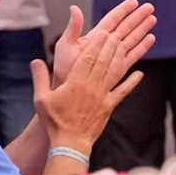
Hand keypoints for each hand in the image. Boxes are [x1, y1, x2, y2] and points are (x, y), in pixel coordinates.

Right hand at [33, 24, 147, 151]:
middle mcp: (92, 87)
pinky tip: (140, 73)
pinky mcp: (110, 106)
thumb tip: (35, 61)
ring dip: (121, 57)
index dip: (97, 44)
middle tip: (118, 32)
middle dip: (111, 45)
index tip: (103, 32)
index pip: (88, 59)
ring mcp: (103, 96)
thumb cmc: (54, 121)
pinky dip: (132, 82)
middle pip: (104, 61)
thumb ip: (40, 78)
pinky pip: (123, 91)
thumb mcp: (41, 99)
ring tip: (126, 44)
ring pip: (114, 72)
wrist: (70, 143)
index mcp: (76, 83)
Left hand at [52, 0, 157, 86]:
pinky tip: (151, 39)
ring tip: (153, 19)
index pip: (112, 20)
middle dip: (137, 17)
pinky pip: (133, 55)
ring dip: (142, 29)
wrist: (68, 90)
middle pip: (125, 27)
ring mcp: (113, 56)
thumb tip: (74, 7)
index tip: (134, 2)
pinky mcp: (118, 68)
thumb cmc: (63, 69)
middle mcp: (106, 45)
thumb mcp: (65, 45)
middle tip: (150, 7)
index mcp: (94, 37)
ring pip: (131, 39)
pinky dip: (142, 47)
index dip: (123, 10)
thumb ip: (73, 27)